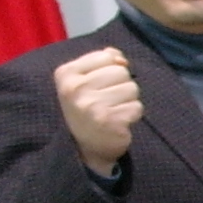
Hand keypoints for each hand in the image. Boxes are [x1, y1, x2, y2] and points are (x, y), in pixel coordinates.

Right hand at [52, 47, 140, 171]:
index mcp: (65, 74)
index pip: (106, 56)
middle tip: (108, 100)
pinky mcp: (109, 121)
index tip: (100, 84)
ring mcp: (91, 105)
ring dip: (128, 100)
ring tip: (113, 110)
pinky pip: (137, 107)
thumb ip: (102, 61)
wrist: (86, 146)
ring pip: (132, 88)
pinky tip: (119, 121)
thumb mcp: (85, 79)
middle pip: (121, 71)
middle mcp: (75, 88)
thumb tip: (120, 58)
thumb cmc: (88, 106)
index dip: (111, 68)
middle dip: (121, 85)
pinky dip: (133, 114)